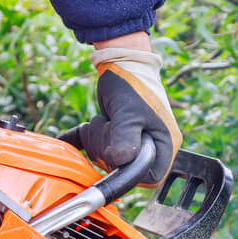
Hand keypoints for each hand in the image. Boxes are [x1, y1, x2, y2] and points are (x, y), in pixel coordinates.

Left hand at [74, 35, 181, 187]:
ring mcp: (134, 142)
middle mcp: (152, 147)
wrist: (121, 60)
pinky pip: (98, 149)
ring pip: (109, 160)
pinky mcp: (117, 136)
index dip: (129, 172)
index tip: (116, 152)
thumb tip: (119, 163)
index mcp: (164, 145)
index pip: (149, 178)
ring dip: (98, 141)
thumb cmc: (131, 83)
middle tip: (108, 125)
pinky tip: (72, 136)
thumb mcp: (129, 113)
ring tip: (103, 119)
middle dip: (109, 151)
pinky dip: (85, 140)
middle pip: (125, 170)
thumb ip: (125, 140)